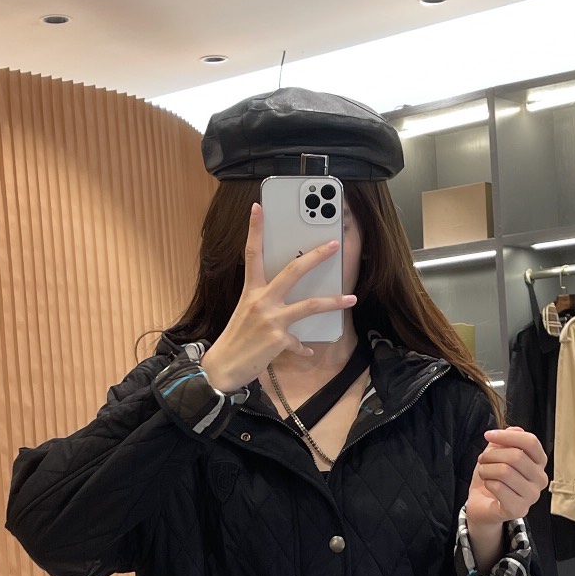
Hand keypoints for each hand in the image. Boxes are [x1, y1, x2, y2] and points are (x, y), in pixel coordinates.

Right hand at [198, 201, 356, 392]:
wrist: (223, 367)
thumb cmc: (236, 339)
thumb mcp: (246, 313)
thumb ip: (265, 301)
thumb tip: (286, 297)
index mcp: (251, 291)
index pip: (252, 254)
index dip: (255, 229)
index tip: (258, 207)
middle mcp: (260, 301)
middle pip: (292, 271)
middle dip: (316, 256)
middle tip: (334, 244)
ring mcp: (270, 320)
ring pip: (310, 305)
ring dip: (334, 301)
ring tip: (351, 298)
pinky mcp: (278, 340)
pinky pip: (299, 342)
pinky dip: (303, 348)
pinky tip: (308, 351)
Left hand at [466, 425, 547, 525]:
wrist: (483, 505)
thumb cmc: (493, 478)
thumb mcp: (498, 453)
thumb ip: (507, 440)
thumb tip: (514, 429)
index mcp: (539, 462)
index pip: (531, 442)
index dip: (508, 436)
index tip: (488, 435)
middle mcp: (540, 479)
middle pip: (516, 456)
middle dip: (492, 454)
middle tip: (482, 459)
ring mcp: (532, 496)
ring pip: (505, 471)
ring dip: (486, 469)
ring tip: (483, 472)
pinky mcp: (519, 509)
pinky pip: (499, 487)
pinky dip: (487, 483)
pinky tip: (488, 485)